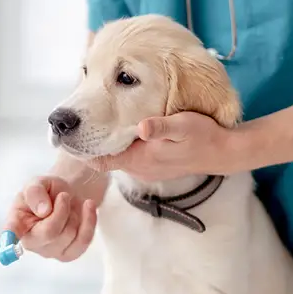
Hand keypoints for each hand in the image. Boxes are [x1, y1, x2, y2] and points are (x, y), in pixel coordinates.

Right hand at [4, 176, 96, 261]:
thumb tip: (43, 211)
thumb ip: (35, 192)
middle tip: (63, 195)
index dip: (9, 238)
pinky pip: (84, 240)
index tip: (8, 243)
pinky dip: (89, 220)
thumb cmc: (47, 191)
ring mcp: (49, 251)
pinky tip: (88, 207)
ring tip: (69, 204)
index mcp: (17, 222)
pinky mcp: (68, 254)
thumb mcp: (38, 182)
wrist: (67, 196)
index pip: (12, 232)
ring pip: (70, 234)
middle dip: (62, 210)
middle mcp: (30, 241)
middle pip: (50, 232)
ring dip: (74, 213)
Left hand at [88, 112, 237, 181]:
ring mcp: (145, 169)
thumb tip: (143, 128)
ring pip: (115, 159)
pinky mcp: (152, 167)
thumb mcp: (183, 126)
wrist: (222, 153)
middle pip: (104, 160)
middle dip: (90, 145)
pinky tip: (120, 132)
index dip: (83, 150)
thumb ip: (161, 127)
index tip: (70, 135)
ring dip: (105, 146)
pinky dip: (119, 148)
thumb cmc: (202, 136)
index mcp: (138, 159)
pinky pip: (128, 159)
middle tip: (77, 124)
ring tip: (93, 124)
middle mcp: (138, 168)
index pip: (99, 161)